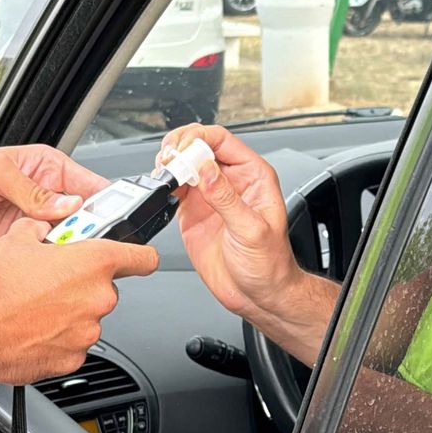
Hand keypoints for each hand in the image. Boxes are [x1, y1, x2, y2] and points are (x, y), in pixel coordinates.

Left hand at [0, 145, 108, 262]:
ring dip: (71, 252)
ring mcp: (33, 225)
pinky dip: (51, 267)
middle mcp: (44, 198)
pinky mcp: (21, 249)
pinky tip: (52, 271)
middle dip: (92, 233)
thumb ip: (34, 193)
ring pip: (68, 243)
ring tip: (73, 260)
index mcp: (45, 170)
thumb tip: (69, 206)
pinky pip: (45, 260)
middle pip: (84, 219)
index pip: (88, 186)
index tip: (117, 221)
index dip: (106, 203)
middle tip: (93, 247)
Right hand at [0, 219, 158, 383]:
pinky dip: (58, 339)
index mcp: (93, 263)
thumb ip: (42, 229)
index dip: (141, 256)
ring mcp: (87, 331)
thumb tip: (43, 227)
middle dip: (83, 286)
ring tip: (35, 308)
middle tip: (53, 284)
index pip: (143, 258)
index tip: (140, 258)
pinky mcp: (73, 359)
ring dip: (69, 313)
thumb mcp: (18, 238)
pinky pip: (73, 344)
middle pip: (105, 289)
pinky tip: (32, 330)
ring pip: (88, 318)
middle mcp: (97, 298)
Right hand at [160, 125, 338, 364]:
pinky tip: (163, 187)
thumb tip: (206, 169)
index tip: (183, 150)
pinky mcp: (192, 211)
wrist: (256, 294)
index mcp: (253, 176)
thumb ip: (226, 198)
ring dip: (169, 162)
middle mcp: (230, 181)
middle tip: (168, 159)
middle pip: (199, 146)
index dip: (199, 138)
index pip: (222, 140)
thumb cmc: (268, 264)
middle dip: (179, 145)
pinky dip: (164, 183)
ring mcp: (209, 195)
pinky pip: (175, 187)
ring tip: (163, 171)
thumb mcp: (251, 230)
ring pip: (184, 163)